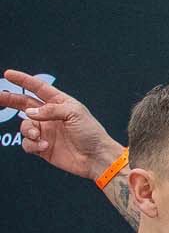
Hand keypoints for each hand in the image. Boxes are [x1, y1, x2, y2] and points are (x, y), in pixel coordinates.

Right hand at [1, 69, 120, 178]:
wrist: (96, 158)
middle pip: (24, 104)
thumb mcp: (75, 114)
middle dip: (10, 100)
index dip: (24, 80)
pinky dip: (33, 144)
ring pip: (25, 126)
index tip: (8, 74)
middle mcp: (50, 116)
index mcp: (60, 103)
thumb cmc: (91, 133)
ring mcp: (45, 131)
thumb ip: (51, 110)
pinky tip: (45, 146)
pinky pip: (27, 143)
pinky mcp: (42, 146)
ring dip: (27, 130)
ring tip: (38, 136)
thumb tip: (30, 113)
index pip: (38, 88)